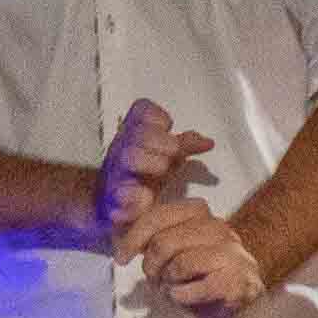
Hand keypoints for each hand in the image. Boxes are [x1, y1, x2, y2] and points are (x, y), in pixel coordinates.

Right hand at [88, 104, 206, 253]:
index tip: (168, 127)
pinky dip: (132, 198)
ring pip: (128, 157)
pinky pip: (119, 196)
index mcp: (134, 134)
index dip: (156, 116)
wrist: (107, 206)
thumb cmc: (140, 176)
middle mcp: (122, 150)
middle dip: (157, 139)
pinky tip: (145, 200)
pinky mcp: (111, 201)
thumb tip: (209, 142)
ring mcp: (115, 174)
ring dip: (148, 160)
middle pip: (137, 132)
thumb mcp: (164, 157)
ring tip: (162, 169)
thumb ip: (184, 147)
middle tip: (173, 151)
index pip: (141, 111)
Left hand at [128, 195, 268, 317]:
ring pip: (180, 264)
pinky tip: (182, 297)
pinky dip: (181, 296)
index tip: (121, 258)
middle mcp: (218, 228)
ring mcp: (231, 253)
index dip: (134, 237)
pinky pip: (195, 288)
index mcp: (199, 214)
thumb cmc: (202, 275)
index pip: (159, 216)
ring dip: (167, 283)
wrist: (243, 302)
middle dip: (150, 266)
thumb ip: (150, 235)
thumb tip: (117, 218)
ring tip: (172, 289)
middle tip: (153, 280)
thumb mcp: (174, 249)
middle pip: (165, 242)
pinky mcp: (237, 280)